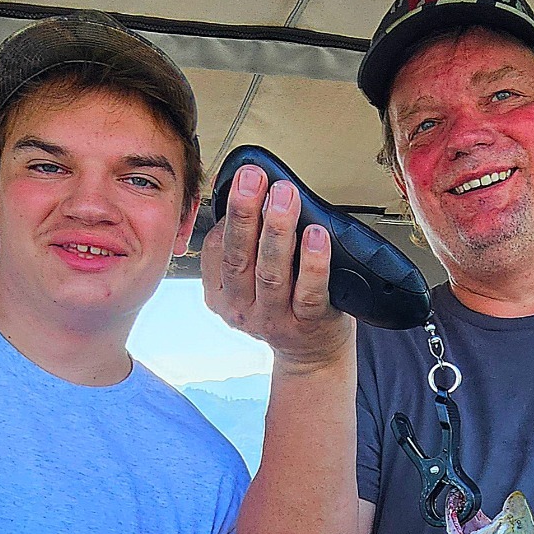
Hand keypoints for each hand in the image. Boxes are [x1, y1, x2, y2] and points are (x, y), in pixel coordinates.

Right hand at [201, 164, 353, 372]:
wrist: (312, 355)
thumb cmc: (286, 307)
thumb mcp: (251, 281)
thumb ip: (247, 246)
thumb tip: (250, 192)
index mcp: (223, 295)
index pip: (217, 250)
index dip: (229, 213)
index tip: (243, 179)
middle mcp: (243, 310)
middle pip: (238, 257)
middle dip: (244, 213)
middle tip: (253, 178)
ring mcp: (275, 320)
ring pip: (271, 273)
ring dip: (277, 231)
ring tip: (284, 197)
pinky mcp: (308, 325)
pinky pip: (309, 292)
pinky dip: (312, 263)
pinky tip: (316, 237)